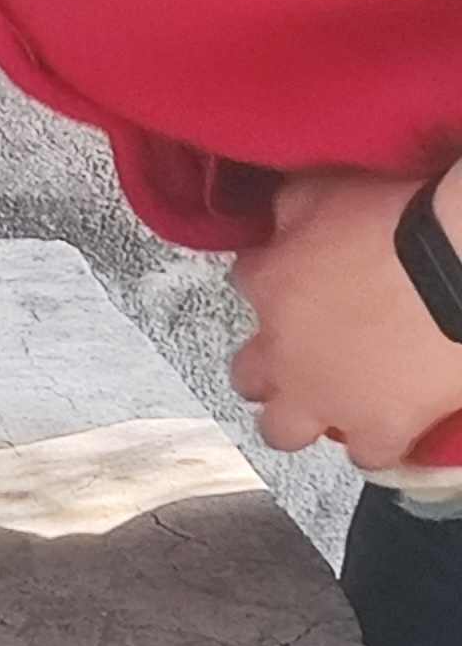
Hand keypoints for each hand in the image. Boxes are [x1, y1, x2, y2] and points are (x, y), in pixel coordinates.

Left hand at [228, 169, 461, 468]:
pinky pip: (366, 455)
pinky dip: (377, 442)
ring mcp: (325, 399)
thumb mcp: (329, 190)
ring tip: (341, 399)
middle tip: (309, 356)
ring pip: (284, 431)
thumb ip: (293, 207)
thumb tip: (279, 216)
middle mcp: (280, 353)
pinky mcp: (378, 430)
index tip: (303, 276)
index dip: (275, 278)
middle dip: (270, 369)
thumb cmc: (398, 217)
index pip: (247, 283)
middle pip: (248, 377)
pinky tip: (394, 424)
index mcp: (267, 285)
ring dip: (306, 417)